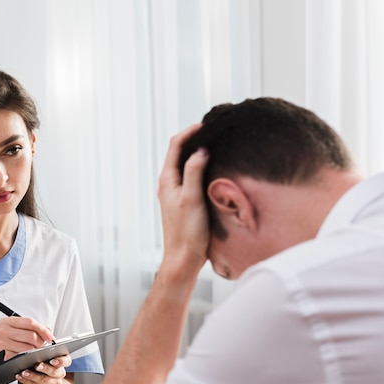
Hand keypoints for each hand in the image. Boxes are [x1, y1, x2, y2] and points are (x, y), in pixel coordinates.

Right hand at [0, 316, 54, 360]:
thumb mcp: (8, 331)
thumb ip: (27, 329)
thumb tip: (48, 330)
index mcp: (8, 321)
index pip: (30, 322)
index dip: (43, 330)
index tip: (51, 336)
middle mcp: (4, 328)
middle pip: (31, 335)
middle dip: (40, 343)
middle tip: (43, 347)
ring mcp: (1, 340)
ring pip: (27, 346)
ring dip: (34, 351)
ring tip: (34, 353)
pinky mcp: (0, 352)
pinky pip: (19, 355)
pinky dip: (26, 358)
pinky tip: (25, 358)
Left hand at [16, 355, 71, 383]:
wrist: (40, 375)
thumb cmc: (42, 361)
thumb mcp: (44, 354)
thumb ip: (44, 352)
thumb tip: (37, 350)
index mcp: (63, 362)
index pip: (66, 361)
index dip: (60, 361)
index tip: (52, 361)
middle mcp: (60, 373)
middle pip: (54, 372)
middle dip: (44, 368)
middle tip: (36, 366)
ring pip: (44, 381)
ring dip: (32, 376)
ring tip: (24, 372)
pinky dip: (26, 382)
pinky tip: (20, 377)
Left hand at [157, 124, 209, 275]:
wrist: (183, 259)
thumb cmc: (187, 232)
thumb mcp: (192, 198)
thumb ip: (194, 172)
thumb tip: (200, 149)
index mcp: (167, 180)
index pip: (175, 146)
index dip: (189, 132)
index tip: (206, 125)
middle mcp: (169, 185)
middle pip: (179, 153)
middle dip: (194, 139)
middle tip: (214, 131)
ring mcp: (176, 193)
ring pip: (186, 165)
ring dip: (198, 153)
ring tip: (216, 145)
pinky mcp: (185, 202)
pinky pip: (192, 177)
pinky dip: (201, 168)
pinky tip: (214, 169)